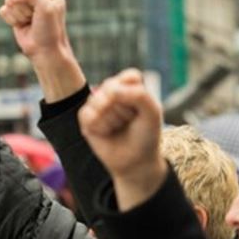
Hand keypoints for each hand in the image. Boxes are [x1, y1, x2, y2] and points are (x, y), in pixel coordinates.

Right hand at [0, 0, 68, 60]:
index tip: (43, 8)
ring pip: (10, 0)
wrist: (45, 51)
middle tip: (35, 18)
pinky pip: (4, 10)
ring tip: (30, 22)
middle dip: (25, 7)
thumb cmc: (49, 29)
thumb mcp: (45, 6)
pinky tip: (22, 26)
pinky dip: (11, 20)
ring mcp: (25, 4)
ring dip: (19, 15)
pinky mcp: (14, 14)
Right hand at [79, 69, 166, 210]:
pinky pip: (87, 114)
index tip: (142, 110)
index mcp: (130, 86)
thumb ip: (139, 94)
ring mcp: (98, 104)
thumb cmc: (146, 136)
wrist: (135, 161)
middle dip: (124, 109)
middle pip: (112, 88)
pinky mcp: (86, 118)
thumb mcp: (152, 113)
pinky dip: (99, 126)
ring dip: (112, 120)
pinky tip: (106, 133)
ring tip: (118, 128)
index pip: (129, 76)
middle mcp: (112, 92)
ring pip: (98, 101)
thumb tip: (111, 91)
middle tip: (129, 121)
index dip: (136, 95)